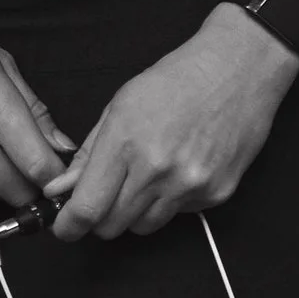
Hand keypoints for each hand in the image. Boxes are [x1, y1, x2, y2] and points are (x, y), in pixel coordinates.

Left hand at [48, 5, 298, 241]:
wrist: (239, 69)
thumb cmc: (177, 80)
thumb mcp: (121, 105)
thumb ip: (89, 153)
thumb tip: (59, 189)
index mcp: (126, 142)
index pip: (88, 208)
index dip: (69, 226)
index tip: (65, 228)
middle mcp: (158, 170)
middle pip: (112, 227)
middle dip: (100, 217)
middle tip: (105, 196)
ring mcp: (190, 185)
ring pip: (143, 227)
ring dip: (135, 211)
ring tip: (147, 176)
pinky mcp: (215, 194)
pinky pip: (177, 215)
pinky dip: (170, 201)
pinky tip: (179, 169)